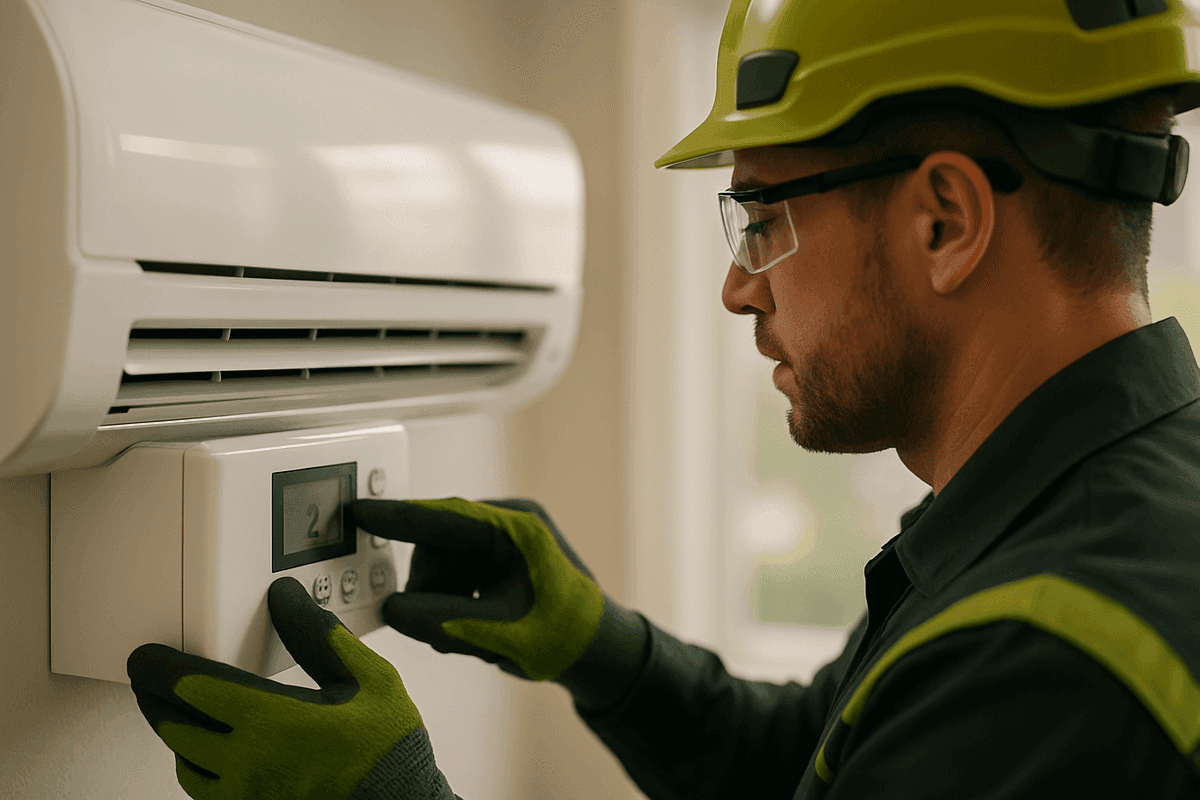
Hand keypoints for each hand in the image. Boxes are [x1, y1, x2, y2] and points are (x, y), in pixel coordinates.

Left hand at [127, 577, 455, 799]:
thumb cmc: (388, 748)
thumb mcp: (370, 678)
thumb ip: (320, 636)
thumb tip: (285, 599)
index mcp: (272, 722)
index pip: (193, 689)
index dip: (160, 668)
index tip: (147, 655)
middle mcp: (247, 764)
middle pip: (175, 727)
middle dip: (154, 697)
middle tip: (148, 677)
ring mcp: (246, 796)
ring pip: (184, 765)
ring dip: (172, 734)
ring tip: (172, 711)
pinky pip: (204, 794)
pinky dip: (193, 767)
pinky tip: (204, 754)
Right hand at [350, 497, 648, 710]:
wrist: (597, 654)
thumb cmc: (563, 637)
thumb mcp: (498, 633)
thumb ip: (442, 619)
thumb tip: (392, 609)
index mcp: (516, 527)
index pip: (445, 516)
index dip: (398, 516)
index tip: (358, 512)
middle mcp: (508, 526)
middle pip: (439, 543)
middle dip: (427, 584)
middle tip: (425, 620)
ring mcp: (504, 542)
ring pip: (442, 562)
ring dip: (438, 598)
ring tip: (459, 634)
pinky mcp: (498, 561)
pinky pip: (454, 573)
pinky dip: (449, 601)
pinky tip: (466, 628)